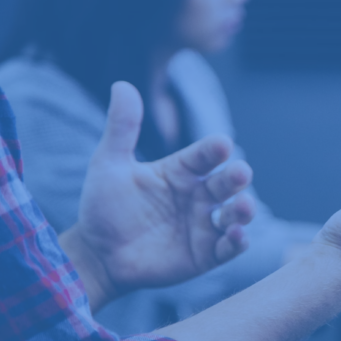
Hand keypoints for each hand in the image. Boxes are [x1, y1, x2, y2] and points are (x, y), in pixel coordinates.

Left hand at [63, 81, 255, 309]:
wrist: (96, 255)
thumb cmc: (104, 207)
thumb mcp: (109, 165)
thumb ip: (122, 128)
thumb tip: (122, 84)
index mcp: (181, 171)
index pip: (205, 155)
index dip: (214, 150)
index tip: (221, 144)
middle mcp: (198, 196)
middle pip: (226, 182)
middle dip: (236, 177)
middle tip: (240, 173)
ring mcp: (204, 225)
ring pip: (235, 214)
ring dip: (244, 210)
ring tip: (242, 208)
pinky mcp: (206, 254)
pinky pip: (229, 247)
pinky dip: (237, 242)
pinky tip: (236, 235)